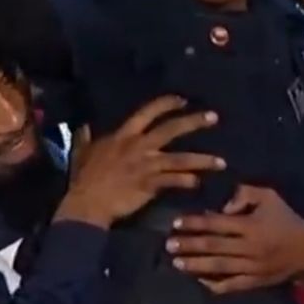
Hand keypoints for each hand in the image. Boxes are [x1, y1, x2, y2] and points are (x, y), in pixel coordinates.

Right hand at [54, 95, 225, 228]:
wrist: (86, 204)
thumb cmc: (84, 178)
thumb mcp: (82, 153)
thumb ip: (84, 138)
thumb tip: (82, 126)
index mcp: (124, 136)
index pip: (148, 113)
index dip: (167, 104)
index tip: (183, 100)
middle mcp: (138, 146)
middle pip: (170, 129)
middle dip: (193, 122)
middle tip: (214, 118)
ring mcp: (146, 166)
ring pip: (180, 159)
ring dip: (202, 160)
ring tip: (221, 162)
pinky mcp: (150, 185)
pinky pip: (173, 181)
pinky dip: (187, 181)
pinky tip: (198, 183)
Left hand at [166, 184, 303, 293]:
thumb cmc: (285, 219)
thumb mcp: (269, 197)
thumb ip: (244, 194)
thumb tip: (222, 207)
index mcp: (251, 225)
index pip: (217, 224)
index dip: (195, 223)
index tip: (177, 223)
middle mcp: (249, 248)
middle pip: (213, 247)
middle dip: (189, 245)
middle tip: (169, 244)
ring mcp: (251, 268)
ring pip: (218, 267)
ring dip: (195, 265)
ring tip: (176, 262)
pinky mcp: (254, 282)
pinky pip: (231, 285)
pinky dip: (214, 284)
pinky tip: (199, 280)